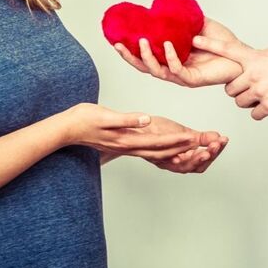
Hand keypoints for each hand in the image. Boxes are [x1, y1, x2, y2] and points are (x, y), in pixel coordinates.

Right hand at [61, 103, 196, 159]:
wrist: (66, 128)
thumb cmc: (83, 120)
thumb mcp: (106, 115)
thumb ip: (127, 119)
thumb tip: (146, 120)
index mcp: (127, 140)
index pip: (158, 142)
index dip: (177, 141)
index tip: (194, 139)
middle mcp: (129, 146)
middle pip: (161, 151)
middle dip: (182, 149)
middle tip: (201, 147)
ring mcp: (126, 146)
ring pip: (156, 152)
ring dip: (175, 150)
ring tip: (191, 147)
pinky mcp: (124, 143)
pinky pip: (147, 149)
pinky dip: (162, 149)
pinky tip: (169, 147)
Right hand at [113, 17, 241, 87]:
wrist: (243, 57)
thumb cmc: (224, 44)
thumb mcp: (201, 25)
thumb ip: (184, 19)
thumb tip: (168, 8)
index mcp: (172, 58)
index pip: (146, 57)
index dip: (131, 50)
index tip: (116, 39)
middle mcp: (174, 69)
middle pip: (144, 67)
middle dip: (130, 57)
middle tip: (118, 45)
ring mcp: (182, 76)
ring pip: (157, 71)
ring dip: (147, 57)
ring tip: (142, 41)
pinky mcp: (193, 79)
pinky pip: (177, 70)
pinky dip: (171, 57)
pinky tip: (168, 44)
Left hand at [141, 116, 228, 173]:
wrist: (132, 128)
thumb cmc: (155, 131)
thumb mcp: (183, 133)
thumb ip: (200, 138)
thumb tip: (218, 137)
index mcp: (181, 159)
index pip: (202, 161)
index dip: (214, 152)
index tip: (223, 140)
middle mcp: (172, 163)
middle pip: (194, 167)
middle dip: (208, 156)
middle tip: (217, 145)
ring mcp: (162, 160)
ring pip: (182, 165)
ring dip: (197, 156)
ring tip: (209, 146)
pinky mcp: (151, 152)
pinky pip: (167, 155)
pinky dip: (180, 148)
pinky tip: (190, 140)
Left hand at [192, 36, 267, 120]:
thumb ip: (260, 60)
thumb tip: (250, 63)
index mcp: (257, 58)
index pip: (228, 49)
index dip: (209, 44)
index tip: (194, 39)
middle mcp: (255, 74)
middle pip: (231, 88)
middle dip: (239, 90)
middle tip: (255, 87)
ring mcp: (261, 90)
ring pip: (240, 102)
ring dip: (249, 101)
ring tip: (267, 95)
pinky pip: (254, 114)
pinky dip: (261, 112)